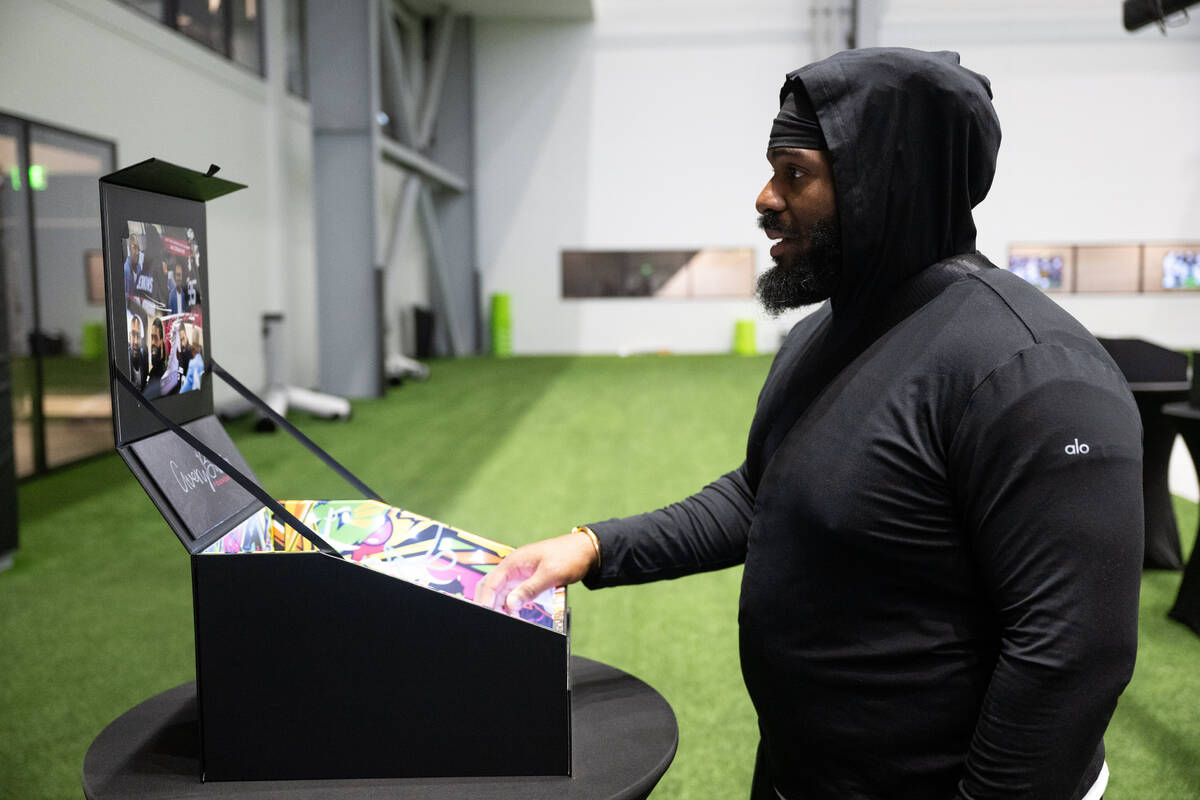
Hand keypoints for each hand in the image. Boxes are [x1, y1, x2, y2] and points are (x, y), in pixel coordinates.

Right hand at [475, 531, 598, 613]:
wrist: (585, 550)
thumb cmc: (569, 556)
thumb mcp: (550, 574)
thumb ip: (529, 589)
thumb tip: (510, 604)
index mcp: (513, 563)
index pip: (490, 584)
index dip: (484, 602)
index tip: (485, 616)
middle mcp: (512, 568)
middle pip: (491, 589)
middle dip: (489, 606)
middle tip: (494, 624)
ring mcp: (519, 574)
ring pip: (501, 594)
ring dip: (501, 609)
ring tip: (508, 624)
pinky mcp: (527, 580)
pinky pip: (513, 595)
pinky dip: (512, 607)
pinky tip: (517, 618)